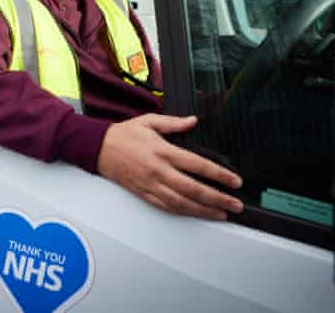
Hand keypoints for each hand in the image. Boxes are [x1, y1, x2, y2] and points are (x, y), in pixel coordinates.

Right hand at [96, 114, 243, 219]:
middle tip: (235, 204)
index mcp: (162, 151)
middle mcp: (158, 171)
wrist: (98, 148)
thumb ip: (174, 123)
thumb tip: (194, 121)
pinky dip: (184, 212)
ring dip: (204, 210)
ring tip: (221, 213)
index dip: (219, 175)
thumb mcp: (149, 121)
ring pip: (182, 203)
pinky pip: (166, 207)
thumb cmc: (123, 135)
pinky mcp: (144, 193)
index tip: (235, 181)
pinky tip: (196, 214)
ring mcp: (151, 185)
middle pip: (193, 189)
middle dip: (218, 198)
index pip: (197, 165)